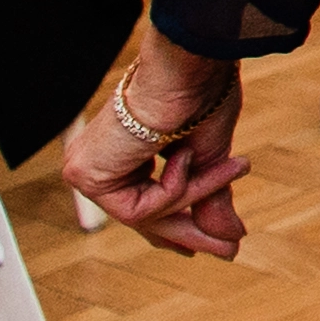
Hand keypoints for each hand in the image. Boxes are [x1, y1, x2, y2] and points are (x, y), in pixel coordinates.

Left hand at [64, 34, 254, 259]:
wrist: (186, 70)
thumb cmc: (197, 95)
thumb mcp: (207, 157)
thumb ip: (208, 199)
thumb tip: (231, 239)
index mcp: (122, 149)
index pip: (143, 202)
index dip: (176, 227)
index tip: (212, 246)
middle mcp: (99, 160)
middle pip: (143, 216)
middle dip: (189, 231)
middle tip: (228, 250)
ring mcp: (88, 168)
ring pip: (144, 214)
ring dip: (194, 195)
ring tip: (235, 168)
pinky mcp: (84, 175)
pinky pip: (136, 210)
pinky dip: (172, 190)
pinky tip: (184, 156)